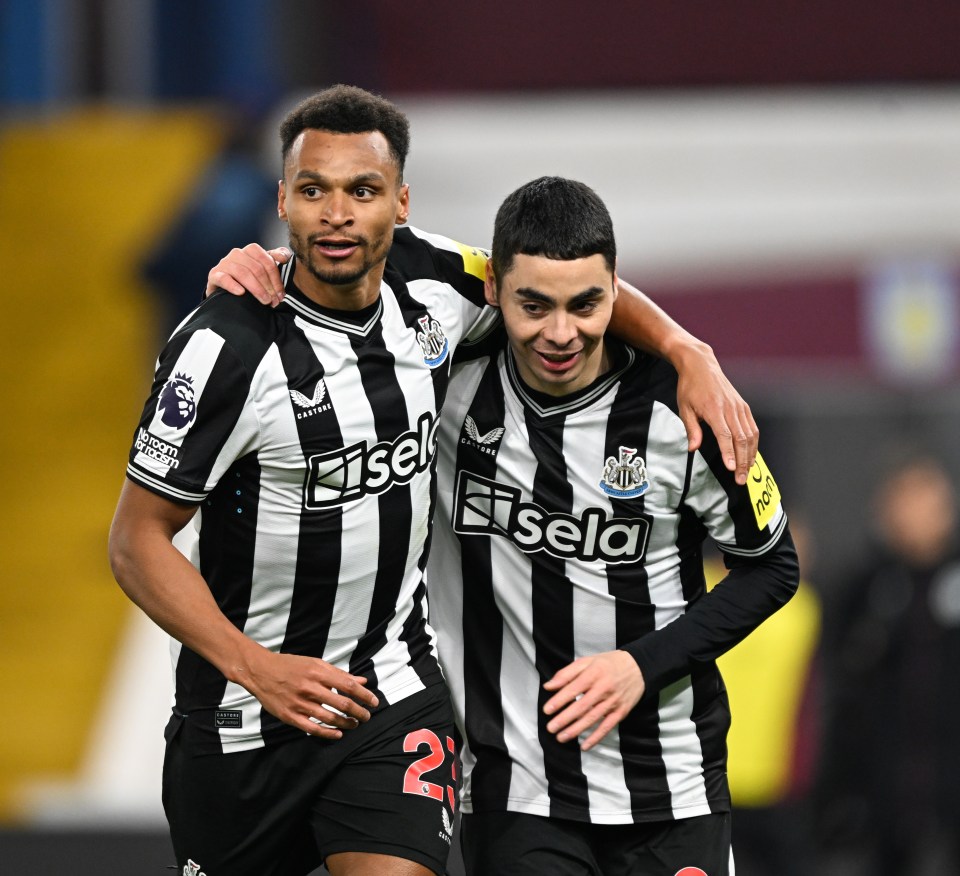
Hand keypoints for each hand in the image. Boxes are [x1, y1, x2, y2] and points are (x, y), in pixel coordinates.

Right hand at [205, 243, 291, 306]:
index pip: (268, 262)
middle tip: (274, 301)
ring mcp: (225, 263)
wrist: (225, 289)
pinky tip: (241, 293)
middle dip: (268, 287)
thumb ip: (276, 259)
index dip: (276, 279)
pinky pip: (223, 278)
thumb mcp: (264, 268)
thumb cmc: (249, 279)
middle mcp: (237, 253)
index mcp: (251, 250)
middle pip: (257, 268)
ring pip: (243, 273)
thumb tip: (285, 257)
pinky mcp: (214, 274)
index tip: (282, 295)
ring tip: (264, 301)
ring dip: (256, 289)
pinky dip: (233, 286)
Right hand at [240, 648, 378, 738]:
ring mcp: (299, 703)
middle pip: (342, 703)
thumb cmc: (291, 666)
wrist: (260, 671)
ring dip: (346, 723)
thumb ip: (339, 674)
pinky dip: (328, 733)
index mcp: (318, 672)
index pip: (348, 685)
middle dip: (359, 712)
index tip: (374, 702)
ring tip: (355, 724)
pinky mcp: (290, 716)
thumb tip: (362, 682)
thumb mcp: (316, 664)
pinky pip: (312, 728)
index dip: (364, 695)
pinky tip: (338, 734)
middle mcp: (310, 687)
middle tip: (367, 716)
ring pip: (329, 718)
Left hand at [542, 651, 644, 750]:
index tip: (547, 710)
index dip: (559, 700)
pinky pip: (607, 727)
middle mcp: (604, 688)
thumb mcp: (587, 661)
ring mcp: (613, 702)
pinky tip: (584, 746)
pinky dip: (596, 738)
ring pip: (592, 718)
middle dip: (564, 718)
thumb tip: (548, 686)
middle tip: (550, 728)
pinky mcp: (621, 712)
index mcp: (594, 673)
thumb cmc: (608, 663)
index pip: (574, 688)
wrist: (639, 668)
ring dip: (576, 730)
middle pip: (582, 706)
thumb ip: (567, 673)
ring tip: (561, 737)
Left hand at [672, 339, 757, 484]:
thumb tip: (693, 449)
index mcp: (714, 409)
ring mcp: (739, 407)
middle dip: (742, 461)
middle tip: (740, 479)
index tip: (730, 469)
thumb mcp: (684, 408)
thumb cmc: (690, 387)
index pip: (724, 435)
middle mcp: (730, 408)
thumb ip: (691, 429)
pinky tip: (750, 455)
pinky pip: (752, 427)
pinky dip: (754, 443)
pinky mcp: (744, 406)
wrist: (701, 365)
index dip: (729, 453)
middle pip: (741, 438)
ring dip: (750, 455)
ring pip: (750, 435)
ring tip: (746, 472)